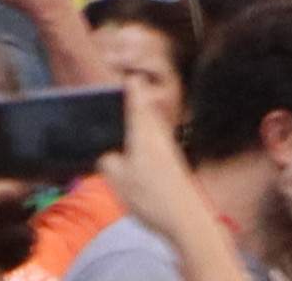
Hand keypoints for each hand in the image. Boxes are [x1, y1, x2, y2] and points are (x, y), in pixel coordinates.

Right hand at [107, 84, 212, 249]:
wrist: (187, 221)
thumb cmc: (152, 197)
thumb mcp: (117, 179)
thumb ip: (106, 160)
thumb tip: (104, 153)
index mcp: (144, 130)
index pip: (136, 94)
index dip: (127, 81)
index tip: (117, 71)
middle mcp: (159, 134)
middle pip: (144, 108)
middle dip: (130, 103)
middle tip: (112, 102)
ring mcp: (168, 148)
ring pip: (150, 126)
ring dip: (137, 123)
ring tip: (119, 130)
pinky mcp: (173, 164)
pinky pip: (154, 143)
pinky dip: (142, 142)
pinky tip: (133, 158)